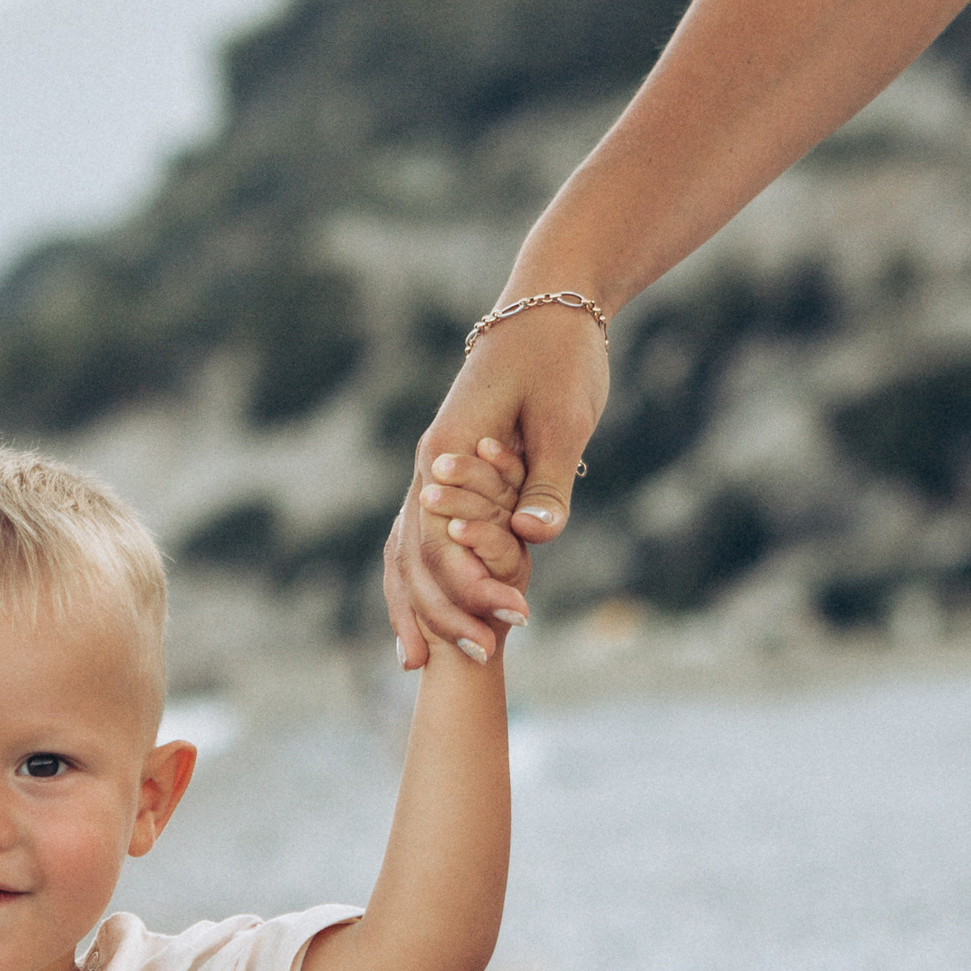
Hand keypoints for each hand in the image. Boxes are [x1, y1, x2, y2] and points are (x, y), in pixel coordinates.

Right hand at [383, 299, 609, 667]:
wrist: (546, 308)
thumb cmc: (559, 357)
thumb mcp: (565, 419)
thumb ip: (548, 482)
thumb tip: (534, 539)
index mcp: (447, 454)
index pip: (444, 542)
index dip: (473, 589)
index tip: (516, 621)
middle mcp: (428, 469)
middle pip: (414, 558)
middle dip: (441, 612)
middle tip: (484, 656)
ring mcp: (433, 474)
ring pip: (405, 553)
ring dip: (416, 606)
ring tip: (421, 662)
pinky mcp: (450, 477)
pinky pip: (420, 540)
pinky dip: (419, 581)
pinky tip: (426, 617)